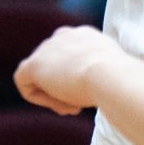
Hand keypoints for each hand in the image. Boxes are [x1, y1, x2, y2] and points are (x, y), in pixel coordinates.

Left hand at [15, 25, 130, 114]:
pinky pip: (25, 82)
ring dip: (55, 96)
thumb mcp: (114, 73)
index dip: (76, 78)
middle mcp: (65, 36)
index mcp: (85, 36)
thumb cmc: (118, 80)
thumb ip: (102, 74)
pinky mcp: (33, 64)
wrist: (110, 76)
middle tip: (79, 107)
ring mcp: (47, 48)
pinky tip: (59, 105)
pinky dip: (39, 98)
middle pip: (54, 66)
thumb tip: (100, 88)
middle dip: (64, 88)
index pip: (72, 55)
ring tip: (73, 108)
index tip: (88, 93)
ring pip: (41, 76)